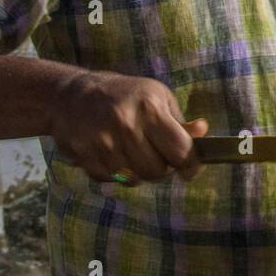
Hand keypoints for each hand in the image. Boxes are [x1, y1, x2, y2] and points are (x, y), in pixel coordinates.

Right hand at [49, 69, 208, 183]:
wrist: (73, 95)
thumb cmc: (124, 95)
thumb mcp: (157, 97)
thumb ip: (179, 121)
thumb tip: (202, 132)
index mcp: (149, 107)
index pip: (180, 150)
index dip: (191, 164)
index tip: (191, 168)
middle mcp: (125, 124)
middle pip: (158, 171)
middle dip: (162, 167)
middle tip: (156, 154)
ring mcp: (103, 142)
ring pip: (135, 179)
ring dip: (139, 172)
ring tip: (134, 152)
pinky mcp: (85, 156)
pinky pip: (112, 180)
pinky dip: (117, 174)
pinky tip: (113, 154)